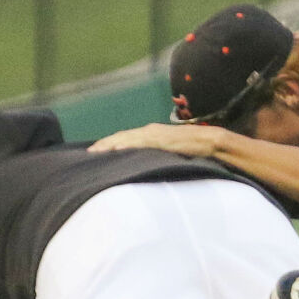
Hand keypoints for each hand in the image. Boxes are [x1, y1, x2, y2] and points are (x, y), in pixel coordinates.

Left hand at [90, 123, 220, 157]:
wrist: (210, 141)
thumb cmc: (192, 149)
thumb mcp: (168, 153)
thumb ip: (155, 157)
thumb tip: (143, 167)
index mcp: (151, 134)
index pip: (125, 138)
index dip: (109, 144)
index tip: (95, 152)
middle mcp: (150, 131)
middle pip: (121, 136)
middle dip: (104, 144)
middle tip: (89, 154)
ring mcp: (155, 134)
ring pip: (127, 138)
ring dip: (110, 144)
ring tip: (96, 152)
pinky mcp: (161, 139)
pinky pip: (141, 142)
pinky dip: (128, 144)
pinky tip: (117, 149)